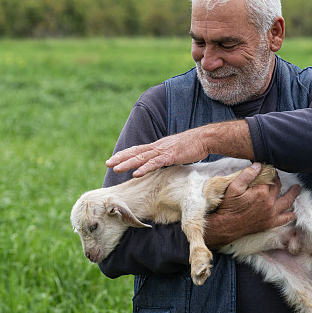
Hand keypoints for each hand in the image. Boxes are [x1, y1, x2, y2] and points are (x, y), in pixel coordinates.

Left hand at [107, 120, 253, 177]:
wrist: (204, 139)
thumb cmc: (191, 146)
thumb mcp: (174, 152)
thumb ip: (165, 157)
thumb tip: (158, 164)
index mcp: (158, 146)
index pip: (137, 150)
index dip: (125, 154)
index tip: (113, 160)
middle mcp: (157, 147)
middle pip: (135, 153)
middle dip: (120, 158)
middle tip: (107, 163)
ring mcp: (163, 151)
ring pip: (141, 158)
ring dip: (127, 163)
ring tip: (116, 168)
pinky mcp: (170, 156)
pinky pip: (154, 163)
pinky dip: (144, 168)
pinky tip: (136, 173)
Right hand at [204, 163, 299, 246]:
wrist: (226, 226)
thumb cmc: (228, 206)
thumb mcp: (234, 187)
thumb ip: (247, 175)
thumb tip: (258, 165)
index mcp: (261, 192)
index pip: (269, 177)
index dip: (269, 171)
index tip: (267, 168)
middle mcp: (269, 202)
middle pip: (278, 187)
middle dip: (278, 180)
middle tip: (276, 176)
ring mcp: (271, 213)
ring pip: (287, 201)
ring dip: (293, 194)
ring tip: (297, 188)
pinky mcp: (270, 223)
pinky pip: (285, 219)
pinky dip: (291, 215)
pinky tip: (293, 211)